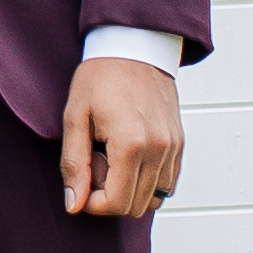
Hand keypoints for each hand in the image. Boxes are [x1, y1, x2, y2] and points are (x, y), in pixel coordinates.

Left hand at [60, 53, 182, 219]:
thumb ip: (74, 164)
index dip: (92, 203)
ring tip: (112, 157)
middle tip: (95, 162)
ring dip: (129, 190)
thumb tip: (74, 204)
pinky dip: (147, 182)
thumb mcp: (75, 116)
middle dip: (109, 196)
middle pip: (135, 206)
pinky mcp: (179, 144)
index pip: (115, 203)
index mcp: (131, 143)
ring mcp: (173, 148)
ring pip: (154, 200)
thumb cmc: (100, 77)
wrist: (134, 46)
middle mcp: (158, 149)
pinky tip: (129, 157)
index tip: (81, 182)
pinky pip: (167, 184)